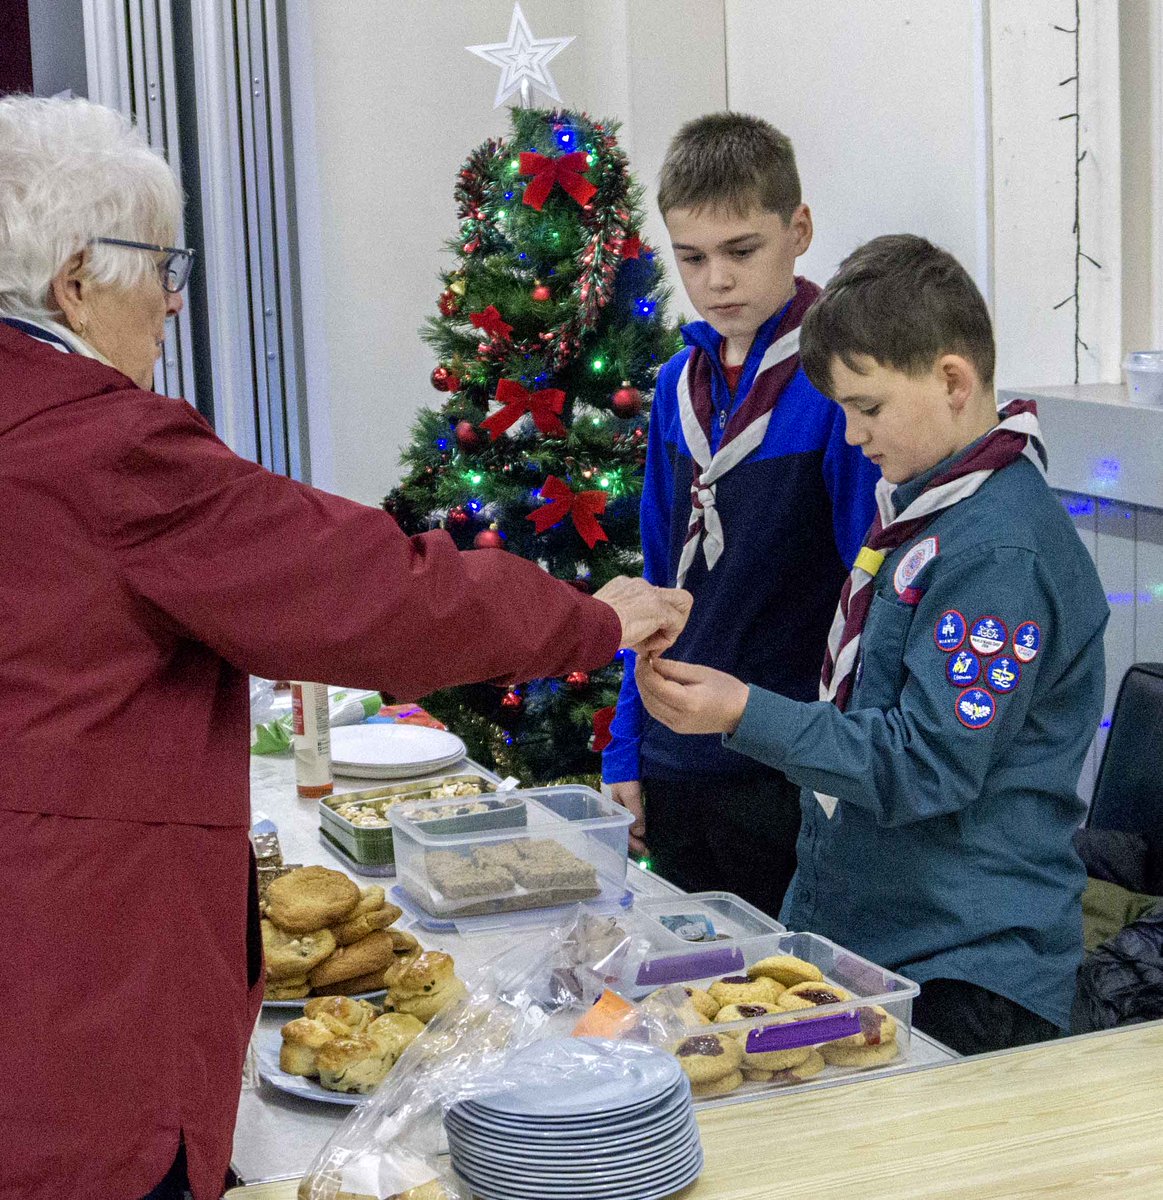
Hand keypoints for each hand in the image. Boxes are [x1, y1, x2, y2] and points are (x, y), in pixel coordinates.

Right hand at [594, 576, 692, 654]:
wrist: (585, 625)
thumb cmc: (586, 628)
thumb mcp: (603, 619)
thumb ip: (621, 621)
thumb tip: (633, 640)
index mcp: (624, 586)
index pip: (649, 597)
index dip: (651, 617)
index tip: (640, 633)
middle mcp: (639, 585)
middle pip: (671, 596)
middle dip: (668, 619)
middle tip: (652, 640)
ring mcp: (651, 594)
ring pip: (680, 605)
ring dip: (669, 629)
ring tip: (649, 645)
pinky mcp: (659, 608)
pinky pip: (677, 623)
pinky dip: (666, 639)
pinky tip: (648, 648)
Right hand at [609, 780, 646, 855]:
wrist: (621, 756)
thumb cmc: (623, 775)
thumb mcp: (631, 794)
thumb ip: (636, 813)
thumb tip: (641, 833)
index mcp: (608, 812)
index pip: (620, 833)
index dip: (633, 844)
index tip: (645, 851)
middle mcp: (610, 812)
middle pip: (620, 832)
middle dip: (633, 843)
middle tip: (647, 852)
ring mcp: (614, 806)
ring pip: (623, 827)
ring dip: (633, 836)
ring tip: (644, 844)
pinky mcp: (620, 802)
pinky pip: (626, 819)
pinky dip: (633, 826)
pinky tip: (640, 830)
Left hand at [635, 654, 749, 735]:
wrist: (740, 714)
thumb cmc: (725, 688)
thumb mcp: (701, 672)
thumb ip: (674, 668)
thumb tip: (651, 661)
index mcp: (687, 703)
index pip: (656, 686)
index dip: (645, 670)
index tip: (643, 656)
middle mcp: (678, 718)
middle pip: (649, 697)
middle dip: (641, 678)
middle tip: (640, 661)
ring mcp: (676, 726)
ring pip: (649, 706)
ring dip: (643, 688)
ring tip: (644, 670)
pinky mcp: (676, 728)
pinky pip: (656, 712)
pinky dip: (649, 697)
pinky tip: (651, 684)